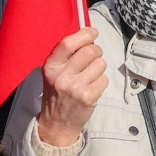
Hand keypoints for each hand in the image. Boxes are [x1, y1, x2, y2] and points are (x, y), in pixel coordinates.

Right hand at [36, 28, 106, 146]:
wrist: (57, 123)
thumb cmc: (57, 93)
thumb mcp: (54, 73)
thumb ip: (67, 55)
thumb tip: (89, 35)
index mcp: (50, 67)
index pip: (67, 43)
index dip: (84, 34)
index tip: (92, 32)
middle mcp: (61, 77)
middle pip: (90, 51)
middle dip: (96, 51)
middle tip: (93, 57)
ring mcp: (75, 88)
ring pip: (100, 64)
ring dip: (99, 68)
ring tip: (89, 77)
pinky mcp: (88, 97)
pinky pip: (104, 79)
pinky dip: (101, 82)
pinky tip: (91, 88)